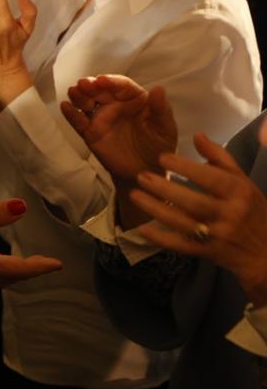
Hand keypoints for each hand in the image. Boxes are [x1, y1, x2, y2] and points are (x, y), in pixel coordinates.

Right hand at [60, 75, 175, 190]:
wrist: (146, 172)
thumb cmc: (159, 147)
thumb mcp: (165, 128)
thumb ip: (161, 109)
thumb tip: (158, 88)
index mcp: (134, 99)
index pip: (122, 86)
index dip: (111, 81)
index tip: (103, 80)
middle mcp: (115, 105)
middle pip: (100, 90)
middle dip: (90, 84)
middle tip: (83, 84)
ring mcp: (101, 118)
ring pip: (86, 102)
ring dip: (79, 95)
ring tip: (74, 92)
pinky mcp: (91, 133)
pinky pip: (78, 121)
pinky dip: (71, 114)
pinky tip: (65, 106)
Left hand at [130, 134, 266, 305]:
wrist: (265, 251)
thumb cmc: (251, 209)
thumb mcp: (243, 181)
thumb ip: (220, 157)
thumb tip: (197, 135)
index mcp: (239, 193)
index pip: (211, 179)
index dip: (185, 168)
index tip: (162, 157)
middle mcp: (229, 214)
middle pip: (194, 202)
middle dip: (165, 189)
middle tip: (141, 176)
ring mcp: (217, 236)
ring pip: (184, 223)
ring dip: (156, 210)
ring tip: (134, 195)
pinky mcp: (208, 253)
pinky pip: (182, 246)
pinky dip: (161, 239)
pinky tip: (142, 229)